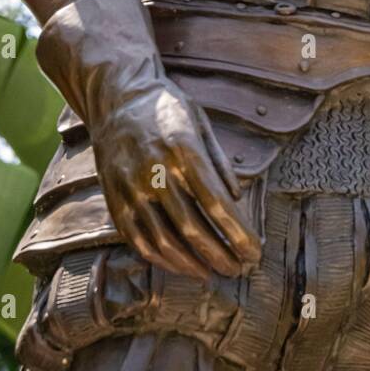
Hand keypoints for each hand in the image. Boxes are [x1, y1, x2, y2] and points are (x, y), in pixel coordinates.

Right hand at [90, 77, 262, 280]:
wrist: (117, 97)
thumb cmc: (166, 108)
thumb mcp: (200, 122)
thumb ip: (219, 162)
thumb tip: (237, 200)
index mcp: (183, 149)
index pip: (216, 204)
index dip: (238, 233)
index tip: (255, 252)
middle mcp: (155, 171)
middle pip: (192, 228)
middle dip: (220, 254)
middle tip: (239, 269)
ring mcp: (130, 188)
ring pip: (164, 240)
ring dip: (192, 264)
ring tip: (213, 273)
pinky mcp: (114, 199)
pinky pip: (138, 239)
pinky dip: (161, 258)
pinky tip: (180, 265)